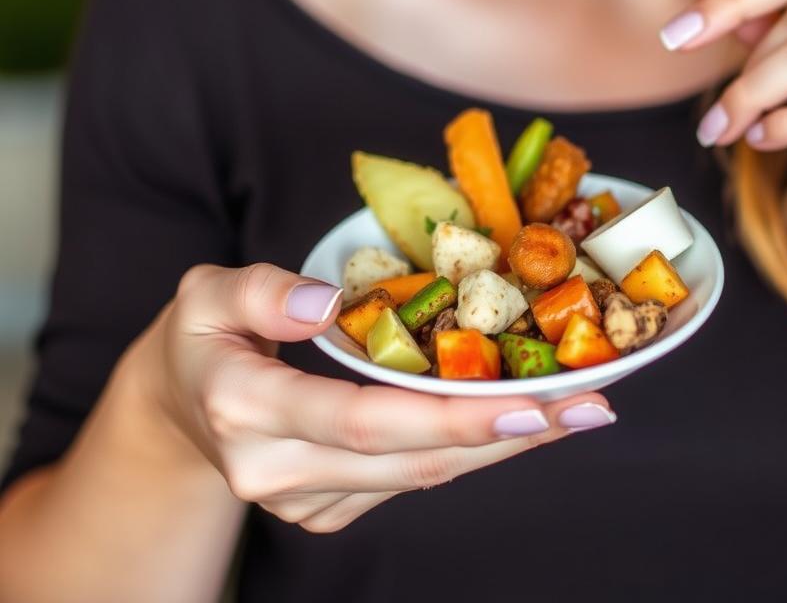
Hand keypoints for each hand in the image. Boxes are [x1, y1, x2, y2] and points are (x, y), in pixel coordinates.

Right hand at [146, 263, 613, 532]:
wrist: (182, 410)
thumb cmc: (205, 337)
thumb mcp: (209, 293)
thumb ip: (260, 292)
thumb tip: (327, 303)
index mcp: (245, 410)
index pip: (361, 420)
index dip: (451, 416)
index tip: (532, 401)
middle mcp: (275, 472)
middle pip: (410, 459)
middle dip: (507, 433)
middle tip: (590, 406)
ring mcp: (304, 500)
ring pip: (421, 478)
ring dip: (504, 445)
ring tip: (578, 411)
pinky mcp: (328, 508)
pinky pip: (413, 482)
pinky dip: (472, 451)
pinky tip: (524, 420)